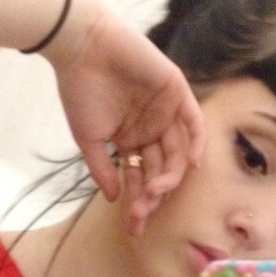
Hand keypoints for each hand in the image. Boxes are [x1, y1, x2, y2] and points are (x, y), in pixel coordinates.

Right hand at [45, 0, 204, 233]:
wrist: (84, 48)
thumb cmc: (80, 92)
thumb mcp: (88, 140)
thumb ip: (103, 169)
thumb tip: (114, 198)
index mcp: (129, 141)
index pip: (139, 178)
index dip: (138, 203)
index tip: (134, 228)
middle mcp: (150, 129)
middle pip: (160, 170)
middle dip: (153, 195)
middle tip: (143, 212)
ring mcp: (164, 112)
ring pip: (177, 151)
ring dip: (170, 175)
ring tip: (157, 192)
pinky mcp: (175, 90)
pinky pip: (193, 120)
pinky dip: (196, 140)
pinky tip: (191, 164)